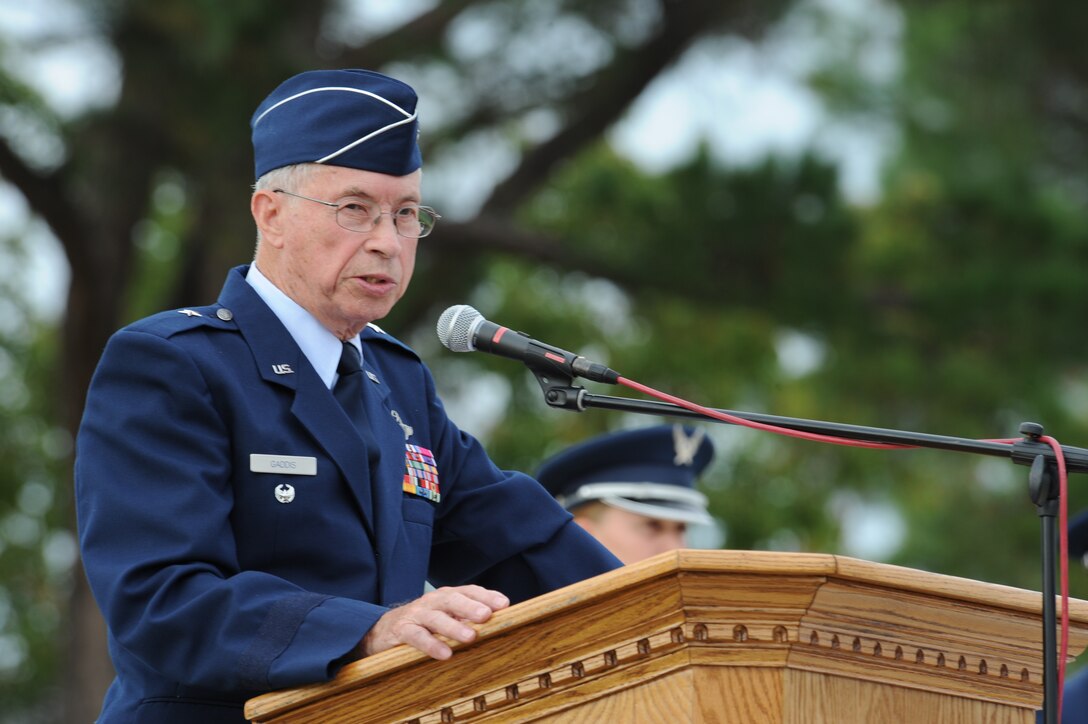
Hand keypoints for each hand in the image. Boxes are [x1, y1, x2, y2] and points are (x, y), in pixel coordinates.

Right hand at [362, 585, 509, 659]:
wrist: (383, 629)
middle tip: (486, 615)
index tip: (504, 604)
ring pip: (436, 618)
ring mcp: (417, 615)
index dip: (486, 596)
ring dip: (453, 626)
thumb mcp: (446, 617)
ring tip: (470, 636)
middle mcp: (432, 601)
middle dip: (470, 606)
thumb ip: (468, 618)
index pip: (468, 591)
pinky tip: (445, 654)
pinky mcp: (402, 631)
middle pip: (452, 599)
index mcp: (446, 596)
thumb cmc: (424, 623)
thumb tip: (501, 622)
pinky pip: (417, 637)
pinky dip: (431, 645)